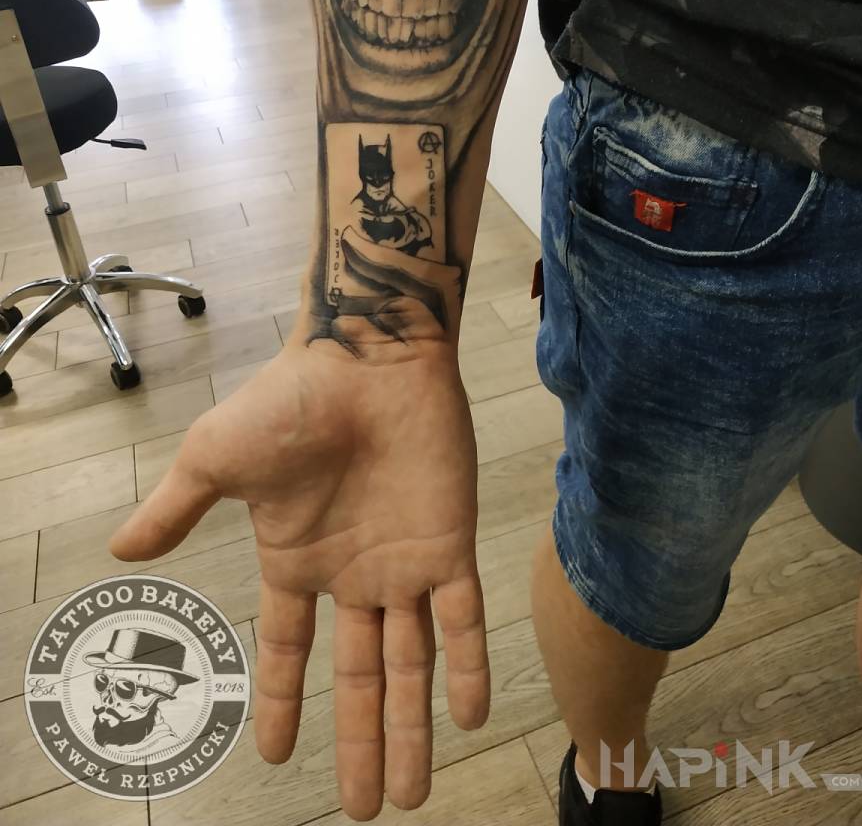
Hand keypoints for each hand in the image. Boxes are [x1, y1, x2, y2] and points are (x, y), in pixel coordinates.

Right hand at [108, 338, 489, 819]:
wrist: (367, 355)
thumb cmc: (288, 401)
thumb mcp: (212, 459)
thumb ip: (174, 511)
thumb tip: (117, 553)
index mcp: (295, 559)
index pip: (287, 648)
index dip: (281, 700)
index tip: (275, 757)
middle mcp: (351, 573)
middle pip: (359, 677)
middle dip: (362, 742)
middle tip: (364, 809)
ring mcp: (402, 563)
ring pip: (411, 664)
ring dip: (412, 728)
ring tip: (408, 794)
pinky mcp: (448, 543)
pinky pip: (462, 619)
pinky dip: (469, 666)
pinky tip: (470, 717)